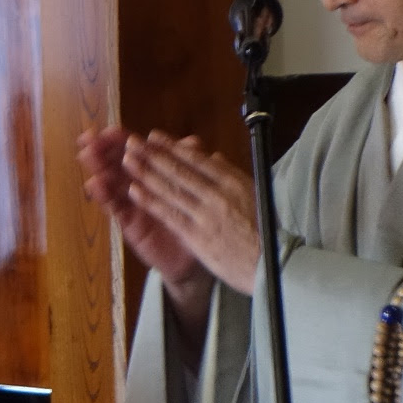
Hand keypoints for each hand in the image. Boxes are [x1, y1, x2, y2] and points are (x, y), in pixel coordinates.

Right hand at [78, 127, 213, 316]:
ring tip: (88, 156)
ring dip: (98, 168)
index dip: (121, 140)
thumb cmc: (194, 216)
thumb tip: (193, 141)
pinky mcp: (129, 224)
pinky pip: (116, 209)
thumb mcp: (196, 188)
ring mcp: (133, 205)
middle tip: (88, 139)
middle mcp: (140, 186)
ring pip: (112, 183)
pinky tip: (95, 185)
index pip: (135, 151)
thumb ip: (191, 164)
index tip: (110, 130)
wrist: (196, 255)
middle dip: (102, 150)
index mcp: (154, 173)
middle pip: (117, 164)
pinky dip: (104, 196)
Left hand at [120, 132, 262, 295]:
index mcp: (235, 182)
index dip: (172, 147)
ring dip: (146, 172)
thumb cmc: (266, 232)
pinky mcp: (198, 235)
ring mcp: (207, 214)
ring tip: (128, 160)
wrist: (274, 264)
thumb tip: (213, 157)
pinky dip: (150, 200)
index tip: (155, 137)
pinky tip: (134, 190)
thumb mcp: (255, 195)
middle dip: (153, 154)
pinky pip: (169, 214)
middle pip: (181, 170)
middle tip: (134, 142)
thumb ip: (230, 176)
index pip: (198, 160)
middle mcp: (220, 194)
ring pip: (171, 189)